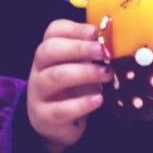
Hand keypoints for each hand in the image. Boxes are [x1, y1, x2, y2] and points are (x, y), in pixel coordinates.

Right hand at [27, 19, 109, 152]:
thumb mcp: (80, 66)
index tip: (96, 32)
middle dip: (79, 48)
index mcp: (49, 51)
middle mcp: (39, 68)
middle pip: (49, 50)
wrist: (56, 123)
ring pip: (54, 77)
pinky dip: (81, 104)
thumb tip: (114, 40)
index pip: (53, 31)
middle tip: (103, 52)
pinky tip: (98, 99)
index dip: (75, 29)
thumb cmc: (73, 87)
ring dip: (84, 73)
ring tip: (107, 74)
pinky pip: (60, 109)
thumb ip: (92, 52)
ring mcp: (38, 92)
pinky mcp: (44, 116)